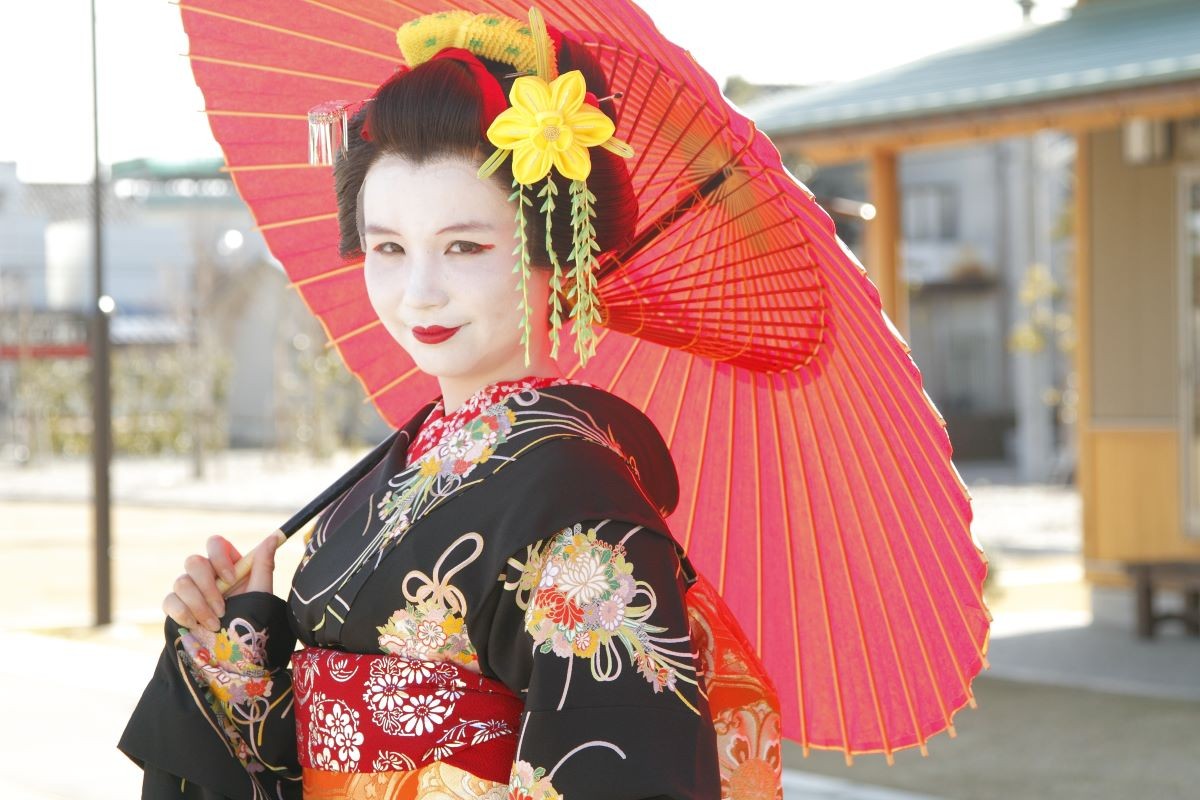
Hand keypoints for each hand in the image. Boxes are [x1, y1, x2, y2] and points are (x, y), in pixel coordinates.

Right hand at [162, 533, 277, 631]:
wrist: (233, 652)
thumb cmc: (251, 618)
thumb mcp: (261, 593)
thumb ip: (264, 566)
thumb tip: (274, 537)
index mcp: (227, 565)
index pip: (215, 544)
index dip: (219, 557)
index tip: (231, 578)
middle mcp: (206, 573)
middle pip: (193, 562)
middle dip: (207, 587)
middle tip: (222, 609)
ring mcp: (188, 589)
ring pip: (181, 582)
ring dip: (198, 605)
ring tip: (214, 624)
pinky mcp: (175, 606)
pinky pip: (169, 601)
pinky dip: (182, 613)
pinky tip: (196, 625)